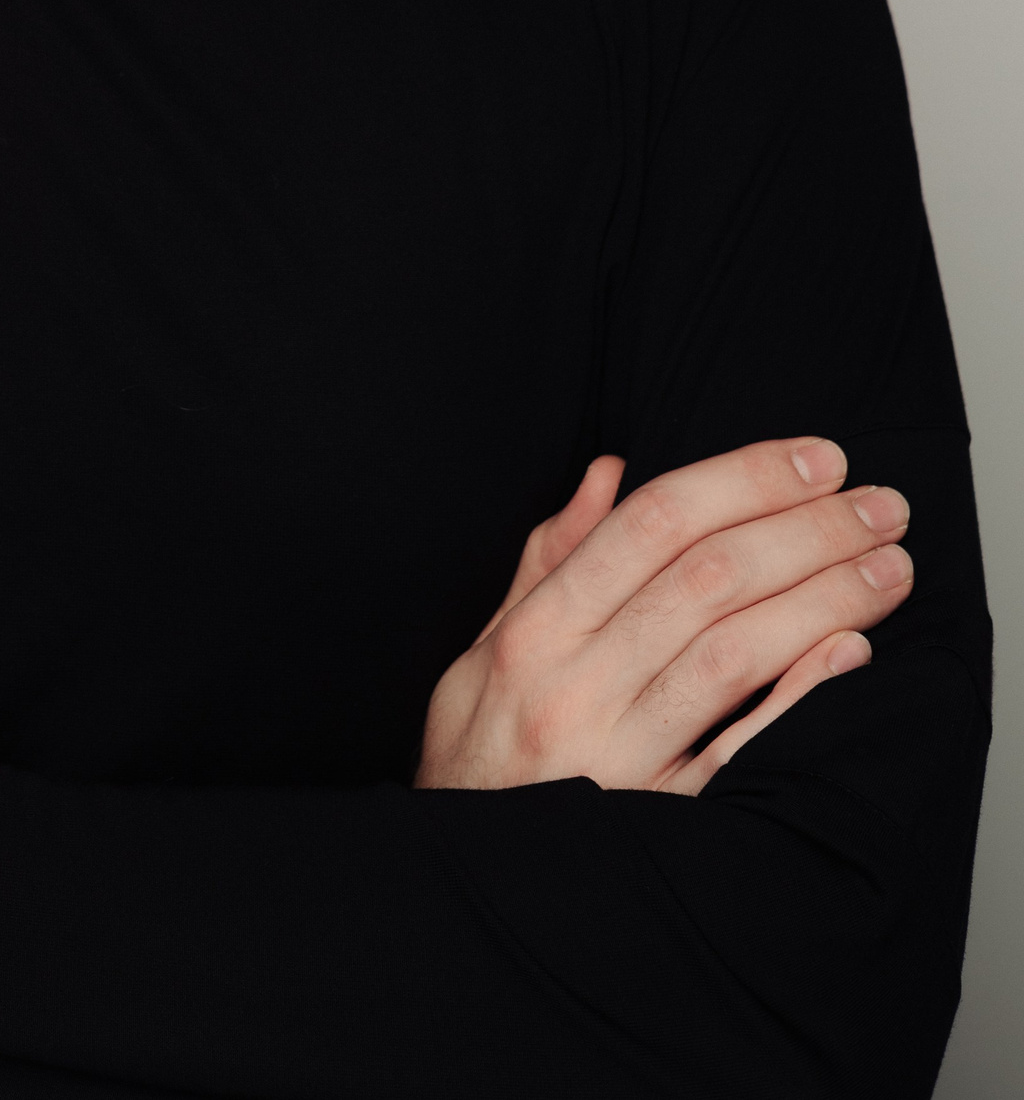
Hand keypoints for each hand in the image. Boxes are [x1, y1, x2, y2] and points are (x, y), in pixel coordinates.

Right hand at [414, 437, 911, 796]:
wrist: (463, 889)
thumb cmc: (478, 755)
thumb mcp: (488, 645)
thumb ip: (551, 558)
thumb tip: (609, 473)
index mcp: (535, 629)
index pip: (651, 523)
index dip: (742, 479)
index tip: (813, 458)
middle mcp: (575, 685)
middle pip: (706, 579)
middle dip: (804, 529)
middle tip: (876, 505)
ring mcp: (619, 756)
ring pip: (734, 653)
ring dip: (822, 600)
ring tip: (884, 568)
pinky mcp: (660, 821)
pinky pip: (740, 752)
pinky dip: (798, 697)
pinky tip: (848, 653)